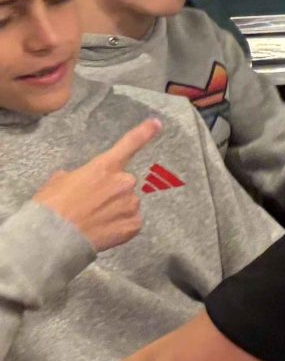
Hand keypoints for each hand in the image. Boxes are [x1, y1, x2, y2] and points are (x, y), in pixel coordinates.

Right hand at [35, 119, 161, 252]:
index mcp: (105, 167)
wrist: (53, 237)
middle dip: (112, 192)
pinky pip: (131, 222)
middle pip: (124, 184)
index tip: (157, 123)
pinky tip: (103, 230)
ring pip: (128, 204)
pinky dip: (119, 226)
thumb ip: (79, 176)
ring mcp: (131, 203)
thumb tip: (78, 180)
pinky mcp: (134, 224)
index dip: (145, 132)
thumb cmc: (52, 206)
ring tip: (93, 220)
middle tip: (90, 205)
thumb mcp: (59, 181)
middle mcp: (124, 182)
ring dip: (115, 210)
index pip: (129, 144)